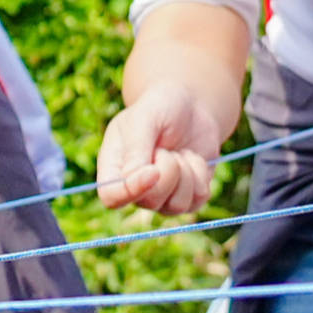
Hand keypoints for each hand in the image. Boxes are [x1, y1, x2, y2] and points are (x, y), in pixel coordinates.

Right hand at [95, 84, 232, 218]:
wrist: (192, 106)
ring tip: (180, 153)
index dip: (130, 191)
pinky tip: (192, 158)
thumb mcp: (145, 117)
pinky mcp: (187, 197)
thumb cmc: (161, 107)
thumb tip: (133, 177)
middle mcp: (135, 187)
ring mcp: (162, 196)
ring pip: (176, 205)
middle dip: (168, 172)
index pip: (111, 196)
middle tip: (168, 149)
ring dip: (186, 173)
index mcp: (114, 167)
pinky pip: (198, 200)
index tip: (153, 171)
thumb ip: (136, 147)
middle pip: (148, 202)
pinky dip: (200, 174)